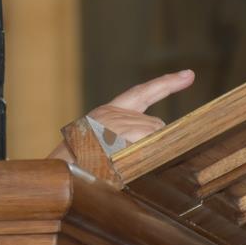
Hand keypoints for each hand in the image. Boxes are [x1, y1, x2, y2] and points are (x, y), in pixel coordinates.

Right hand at [48, 70, 194, 159]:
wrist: (57, 170)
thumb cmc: (78, 165)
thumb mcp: (99, 143)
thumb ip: (123, 138)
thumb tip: (156, 138)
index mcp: (108, 112)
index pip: (143, 93)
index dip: (167, 83)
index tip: (189, 74)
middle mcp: (113, 113)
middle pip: (155, 124)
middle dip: (154, 141)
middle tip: (130, 159)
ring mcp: (115, 122)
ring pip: (154, 133)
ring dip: (149, 150)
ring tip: (120, 163)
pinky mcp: (118, 133)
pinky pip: (147, 139)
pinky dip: (146, 150)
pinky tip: (127, 159)